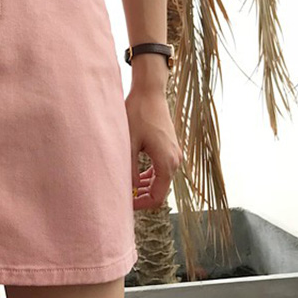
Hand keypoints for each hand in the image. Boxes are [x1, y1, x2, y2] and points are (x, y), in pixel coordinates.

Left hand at [125, 85, 182, 209]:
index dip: (140, 204)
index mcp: (166, 163)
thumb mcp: (129, 143)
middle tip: (122, 196)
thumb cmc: (138, 115)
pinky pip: (162, 168)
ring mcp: (174, 153)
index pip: (157, 197)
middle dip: (141, 196)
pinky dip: (150, 174)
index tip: (125, 203)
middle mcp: (175, 161)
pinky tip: (136, 174)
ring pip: (161, 179)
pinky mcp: (170, 147)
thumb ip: (129, 168)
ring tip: (126, 186)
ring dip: (145, 185)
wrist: (150, 93)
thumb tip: (129, 189)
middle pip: (160, 190)